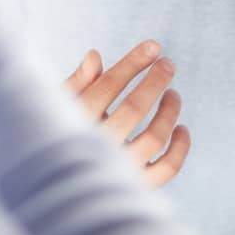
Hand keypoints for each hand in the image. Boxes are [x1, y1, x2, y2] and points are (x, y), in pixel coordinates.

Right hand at [64, 41, 190, 187]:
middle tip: (168, 64)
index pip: (109, 85)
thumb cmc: (53, 137)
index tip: (153, 47)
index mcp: (75, 122)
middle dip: (155, 81)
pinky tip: (181, 129)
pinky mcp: (136, 187)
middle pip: (135, 108)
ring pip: (155, 137)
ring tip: (174, 95)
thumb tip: (95, 55)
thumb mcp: (56, 107)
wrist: (52, 187)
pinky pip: (167, 168)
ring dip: (169, 112)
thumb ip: (76, 83)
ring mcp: (119, 169)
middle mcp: (97, 146)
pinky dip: (180, 148)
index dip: (133, 63)